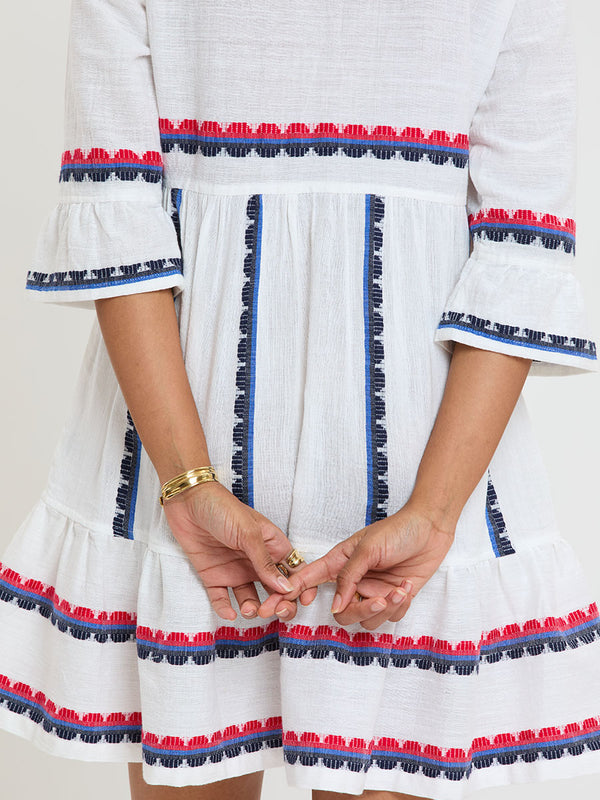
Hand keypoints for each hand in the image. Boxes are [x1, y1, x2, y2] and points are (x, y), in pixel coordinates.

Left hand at [161, 480, 317, 620]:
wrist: (186, 501)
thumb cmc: (222, 507)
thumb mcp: (248, 532)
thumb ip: (265, 562)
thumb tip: (286, 587)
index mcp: (272, 546)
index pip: (293, 572)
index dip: (299, 588)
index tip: (301, 601)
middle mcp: (256, 561)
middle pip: (275, 590)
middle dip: (277, 604)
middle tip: (271, 610)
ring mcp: (235, 569)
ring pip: (250, 598)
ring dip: (252, 608)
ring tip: (249, 608)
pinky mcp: (214, 576)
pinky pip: (222, 598)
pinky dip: (225, 609)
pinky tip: (229, 613)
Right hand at [256, 501, 455, 629]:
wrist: (431, 528)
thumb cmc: (397, 530)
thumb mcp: (367, 548)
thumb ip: (348, 577)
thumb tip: (336, 606)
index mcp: (340, 562)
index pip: (309, 580)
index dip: (290, 594)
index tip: (272, 607)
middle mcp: (354, 580)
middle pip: (341, 612)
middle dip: (361, 610)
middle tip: (379, 600)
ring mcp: (373, 590)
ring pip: (366, 619)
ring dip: (386, 608)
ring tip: (399, 589)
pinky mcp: (394, 598)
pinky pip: (389, 618)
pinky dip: (400, 606)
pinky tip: (406, 586)